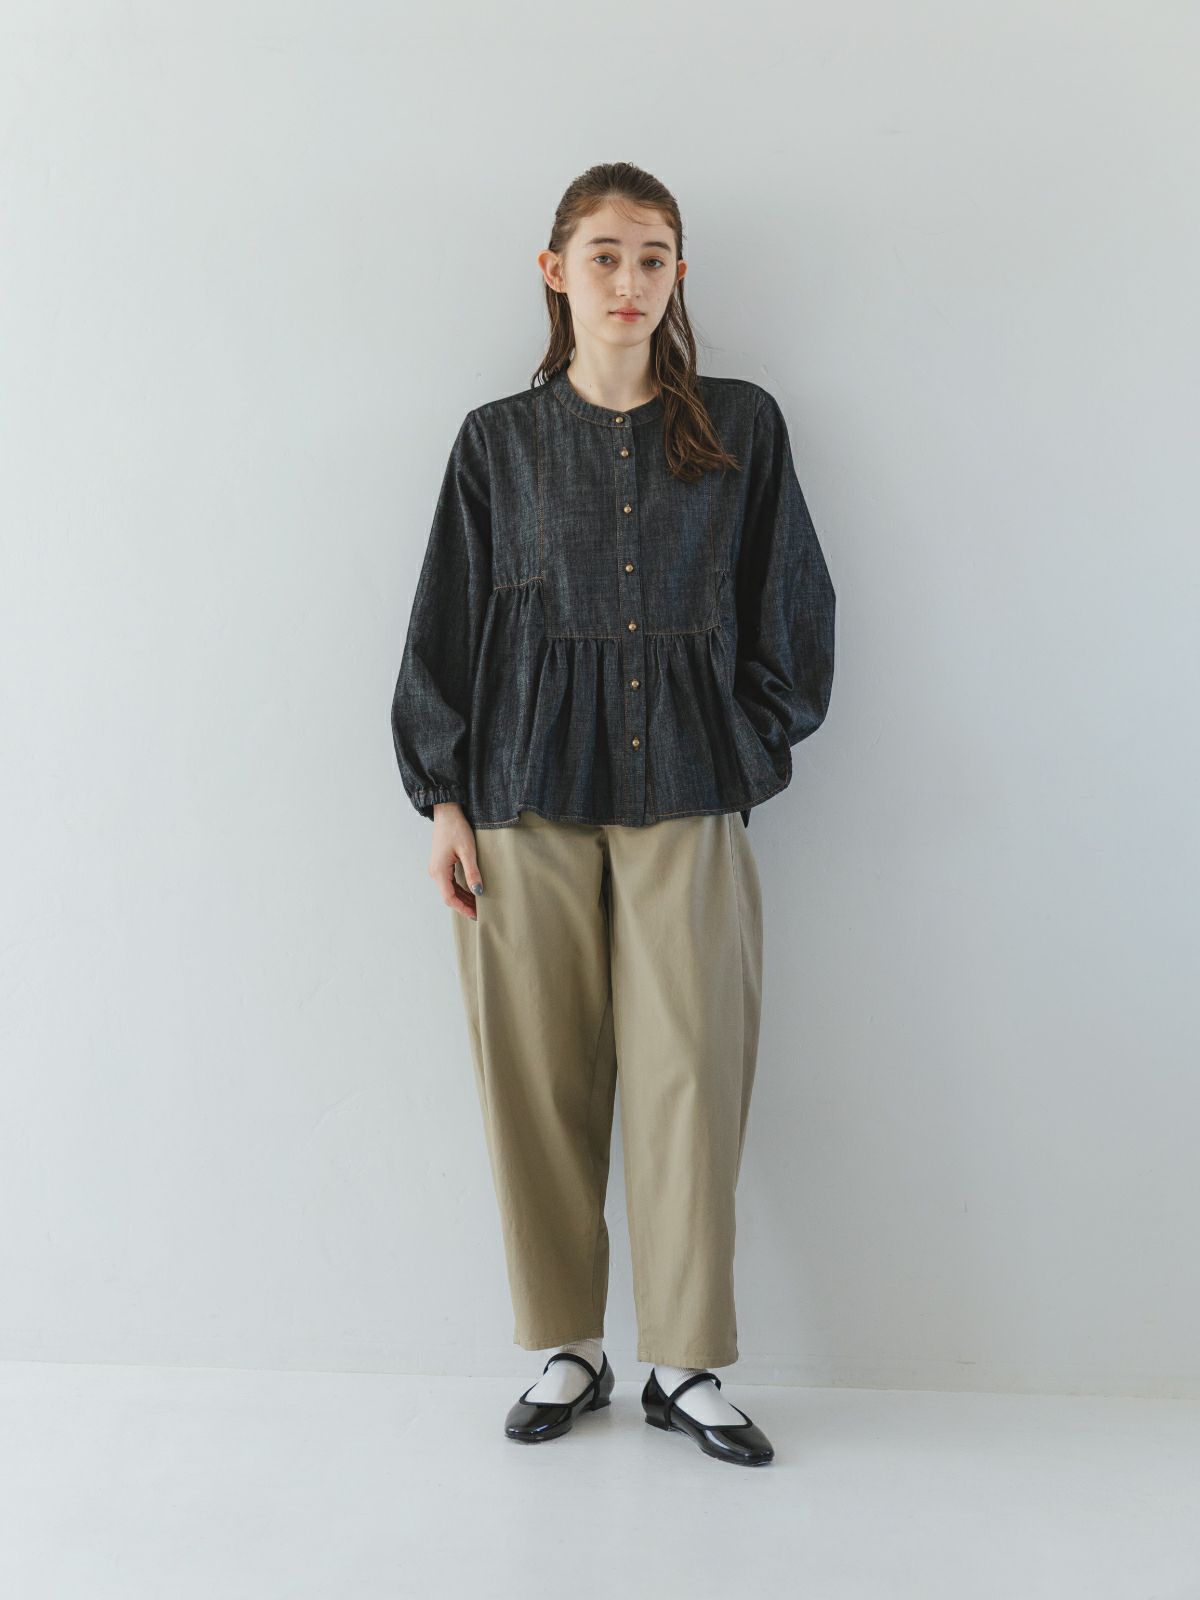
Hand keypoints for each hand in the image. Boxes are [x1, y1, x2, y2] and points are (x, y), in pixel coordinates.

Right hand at [430, 802, 483, 919]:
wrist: (447, 812)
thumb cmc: (456, 828)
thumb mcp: (468, 851)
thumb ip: (472, 873)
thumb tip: (478, 892)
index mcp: (439, 871)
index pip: (450, 898)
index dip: (463, 908)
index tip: (476, 915)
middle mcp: (435, 873)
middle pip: (449, 896)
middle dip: (464, 905)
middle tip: (481, 911)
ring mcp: (436, 869)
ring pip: (449, 890)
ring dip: (462, 898)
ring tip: (478, 903)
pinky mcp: (440, 865)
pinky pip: (449, 883)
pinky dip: (460, 890)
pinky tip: (471, 891)